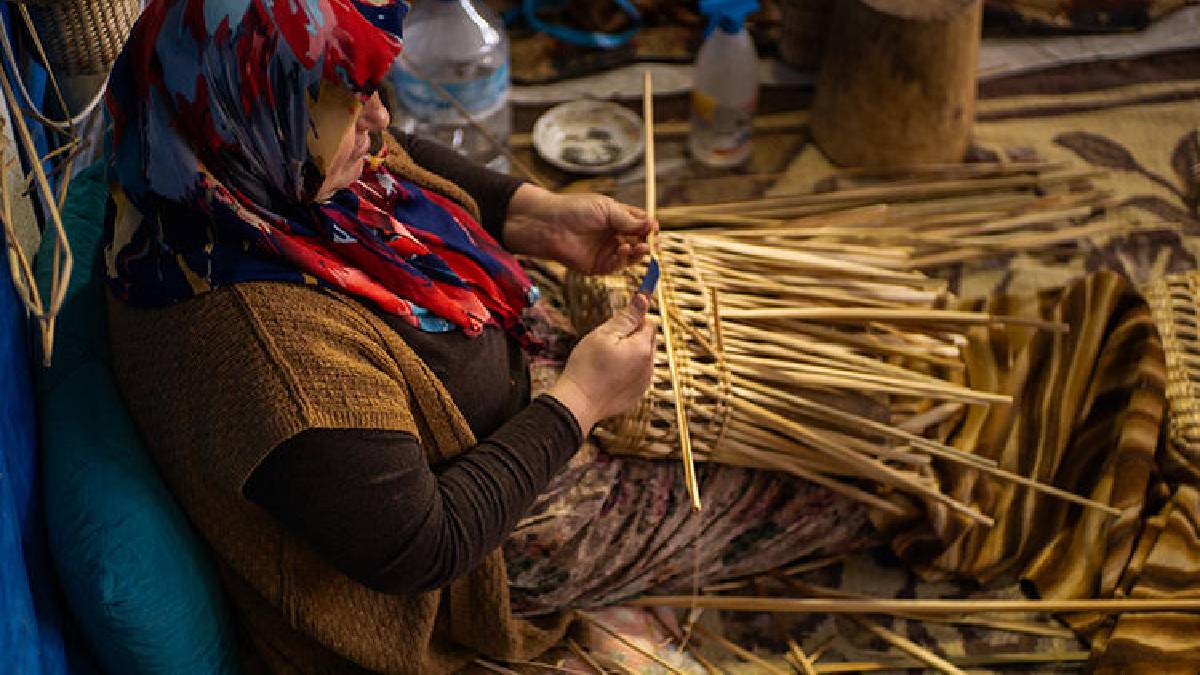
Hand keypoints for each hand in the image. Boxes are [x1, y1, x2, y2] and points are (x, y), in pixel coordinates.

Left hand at [503, 184, 656, 274]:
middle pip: (639, 242)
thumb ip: (629, 220)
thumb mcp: (607, 209)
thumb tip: (652, 225)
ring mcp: (606, 251)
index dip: (649, 227)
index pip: (640, 224)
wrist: (549, 225)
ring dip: (638, 252)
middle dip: (647, 242)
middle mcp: (613, 235)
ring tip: (641, 246)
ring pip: (631, 256)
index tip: (654, 228)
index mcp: (617, 218)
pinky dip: (623, 259)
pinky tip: (623, 249)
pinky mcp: (598, 266)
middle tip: (651, 241)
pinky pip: (617, 266)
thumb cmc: (575, 210)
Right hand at [547, 294, 656, 433]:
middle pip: (647, 341)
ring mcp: (643, 383)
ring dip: (629, 355)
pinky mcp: (636, 395)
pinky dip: (626, 372)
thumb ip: (626, 317)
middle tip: (608, 342)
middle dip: (632, 337)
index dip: (635, 318)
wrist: (578, 403)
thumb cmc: (587, 368)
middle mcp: (648, 366)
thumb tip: (644, 298)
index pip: (648, 323)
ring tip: (605, 361)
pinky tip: (607, 375)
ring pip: (641, 359)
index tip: (620, 319)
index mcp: (642, 349)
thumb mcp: (603, 335)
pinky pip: (636, 376)